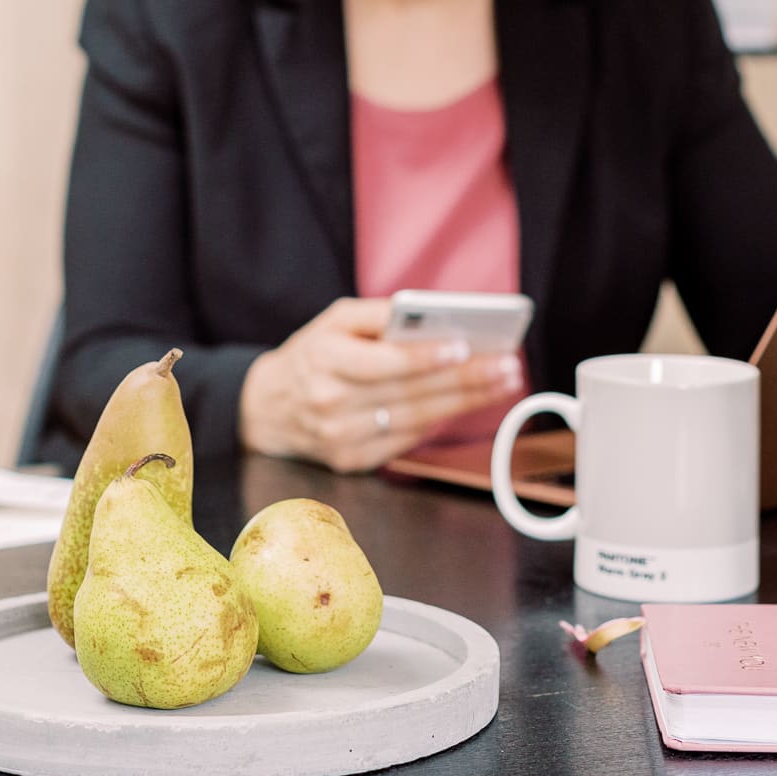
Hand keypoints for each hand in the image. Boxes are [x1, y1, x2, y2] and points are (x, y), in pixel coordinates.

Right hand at [237, 298, 525, 470]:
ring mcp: (342, 439)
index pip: (384, 362)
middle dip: (466, 379)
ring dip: (465, 401)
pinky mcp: (352, 462)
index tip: (466, 346)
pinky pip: (406, 441)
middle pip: (411, 393)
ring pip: (416, 419)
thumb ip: (376, 313)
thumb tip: (426, 315)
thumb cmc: (312, 355)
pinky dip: (439, 422)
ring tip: (502, 382)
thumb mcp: (333, 320)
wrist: (268, 408)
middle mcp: (331, 403)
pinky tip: (466, 403)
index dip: (427, 356)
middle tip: (508, 366)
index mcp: (324, 360)